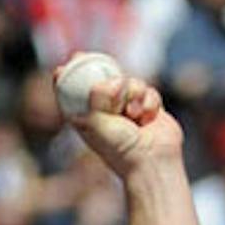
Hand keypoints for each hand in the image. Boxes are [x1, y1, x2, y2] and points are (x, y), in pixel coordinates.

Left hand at [57, 63, 182, 178]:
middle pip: (103, 79)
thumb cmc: (121, 150)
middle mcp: (106, 111)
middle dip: (110, 78)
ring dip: (133, 93)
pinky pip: (147, 90)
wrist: (152, 163)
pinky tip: (148, 119)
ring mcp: (127, 108)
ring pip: (129, 81)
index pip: (75, 91)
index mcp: (88, 117)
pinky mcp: (146, 106)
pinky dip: (148, 101)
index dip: (72, 74)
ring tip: (134, 115)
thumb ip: (97, 99)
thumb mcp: (99, 124)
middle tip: (114, 85)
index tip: (72, 61)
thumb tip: (107, 81)